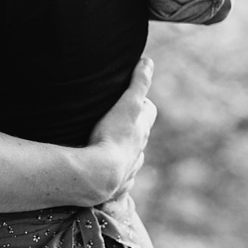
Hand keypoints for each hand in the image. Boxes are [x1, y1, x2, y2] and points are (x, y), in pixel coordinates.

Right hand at [89, 56, 155, 201]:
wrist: (99, 174)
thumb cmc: (113, 135)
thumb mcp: (127, 104)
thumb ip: (139, 83)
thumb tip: (148, 62)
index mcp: (142, 130)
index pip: (148, 111)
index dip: (141, 103)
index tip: (128, 98)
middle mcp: (139, 150)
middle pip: (140, 136)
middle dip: (131, 129)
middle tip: (113, 121)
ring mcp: (128, 169)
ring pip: (131, 159)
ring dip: (123, 153)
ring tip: (107, 147)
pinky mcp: (116, 185)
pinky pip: (120, 181)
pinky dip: (115, 176)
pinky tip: (105, 174)